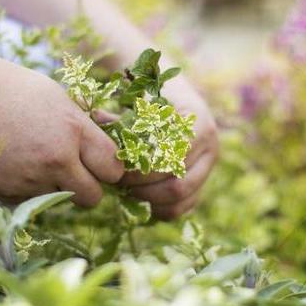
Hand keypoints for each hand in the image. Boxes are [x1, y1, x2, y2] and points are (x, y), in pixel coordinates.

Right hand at [0, 54, 123, 205]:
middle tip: (73, 169)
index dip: (109, 167)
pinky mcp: (4, 194)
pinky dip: (24, 187)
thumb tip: (116, 132)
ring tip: (30, 154)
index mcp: (73, 131)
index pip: (113, 169)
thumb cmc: (4, 87)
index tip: (99, 161)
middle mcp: (55, 161)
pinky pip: (28, 200)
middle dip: (87, 186)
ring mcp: (28, 181)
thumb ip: (85, 121)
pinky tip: (9, 159)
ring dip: (53, 185)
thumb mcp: (54, 94)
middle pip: (93, 197)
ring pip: (59, 198)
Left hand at [119, 77, 218, 219]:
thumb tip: (95, 118)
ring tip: (125, 190)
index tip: (117, 167)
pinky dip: (158, 208)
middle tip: (117, 183)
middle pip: (177, 183)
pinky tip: (138, 198)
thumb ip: (123, 115)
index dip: (142, 168)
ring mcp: (208, 168)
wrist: (178, 99)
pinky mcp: (202, 183)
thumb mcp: (141, 101)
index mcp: (198, 123)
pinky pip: (182, 207)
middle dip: (142, 187)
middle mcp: (210, 147)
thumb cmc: (155, 97)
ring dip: (149, 199)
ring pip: (181, 198)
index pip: (171, 157)